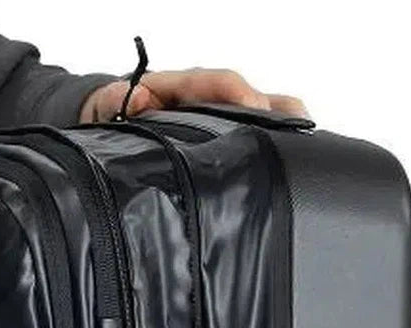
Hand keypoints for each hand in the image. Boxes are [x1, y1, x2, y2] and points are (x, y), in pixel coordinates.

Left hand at [80, 68, 307, 123]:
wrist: (108, 122)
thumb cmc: (110, 113)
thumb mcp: (104, 106)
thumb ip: (115, 100)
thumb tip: (137, 97)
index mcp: (180, 88)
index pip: (215, 82)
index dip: (237, 92)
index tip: (253, 108)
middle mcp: (205, 98)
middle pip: (249, 95)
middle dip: (275, 108)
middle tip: (298, 126)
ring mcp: (216, 116)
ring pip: (258, 113)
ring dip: (281, 124)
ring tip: (305, 142)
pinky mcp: (221, 136)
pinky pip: (253, 134)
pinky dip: (273, 142)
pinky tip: (288, 161)